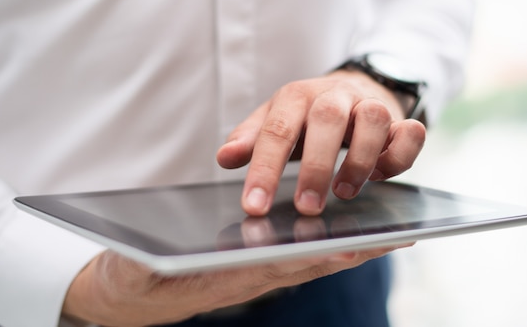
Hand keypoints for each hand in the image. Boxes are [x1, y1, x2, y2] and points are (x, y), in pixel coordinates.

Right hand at [62, 246, 405, 325]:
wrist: (133, 294)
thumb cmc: (133, 279)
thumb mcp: (130, 271)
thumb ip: (138, 262)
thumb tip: (140, 256)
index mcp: (226, 277)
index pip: (278, 265)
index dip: (316, 257)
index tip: (353, 249)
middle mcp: (252, 275)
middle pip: (309, 261)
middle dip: (352, 250)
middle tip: (396, 237)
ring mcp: (258, 269)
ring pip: (312, 257)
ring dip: (351, 246)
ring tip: (391, 232)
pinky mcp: (258, 261)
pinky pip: (302, 253)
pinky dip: (331, 243)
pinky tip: (353, 231)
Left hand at [217, 69, 425, 215]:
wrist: (351, 89)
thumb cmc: (306, 115)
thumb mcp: (274, 121)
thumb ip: (250, 139)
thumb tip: (224, 157)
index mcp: (296, 96)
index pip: (276, 130)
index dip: (264, 170)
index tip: (254, 207)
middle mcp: (334, 96)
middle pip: (327, 120)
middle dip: (316, 167)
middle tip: (306, 209)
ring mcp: (369, 104)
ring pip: (373, 119)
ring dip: (360, 160)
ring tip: (344, 192)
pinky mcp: (399, 119)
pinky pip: (411, 131)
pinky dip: (400, 155)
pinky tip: (381, 175)